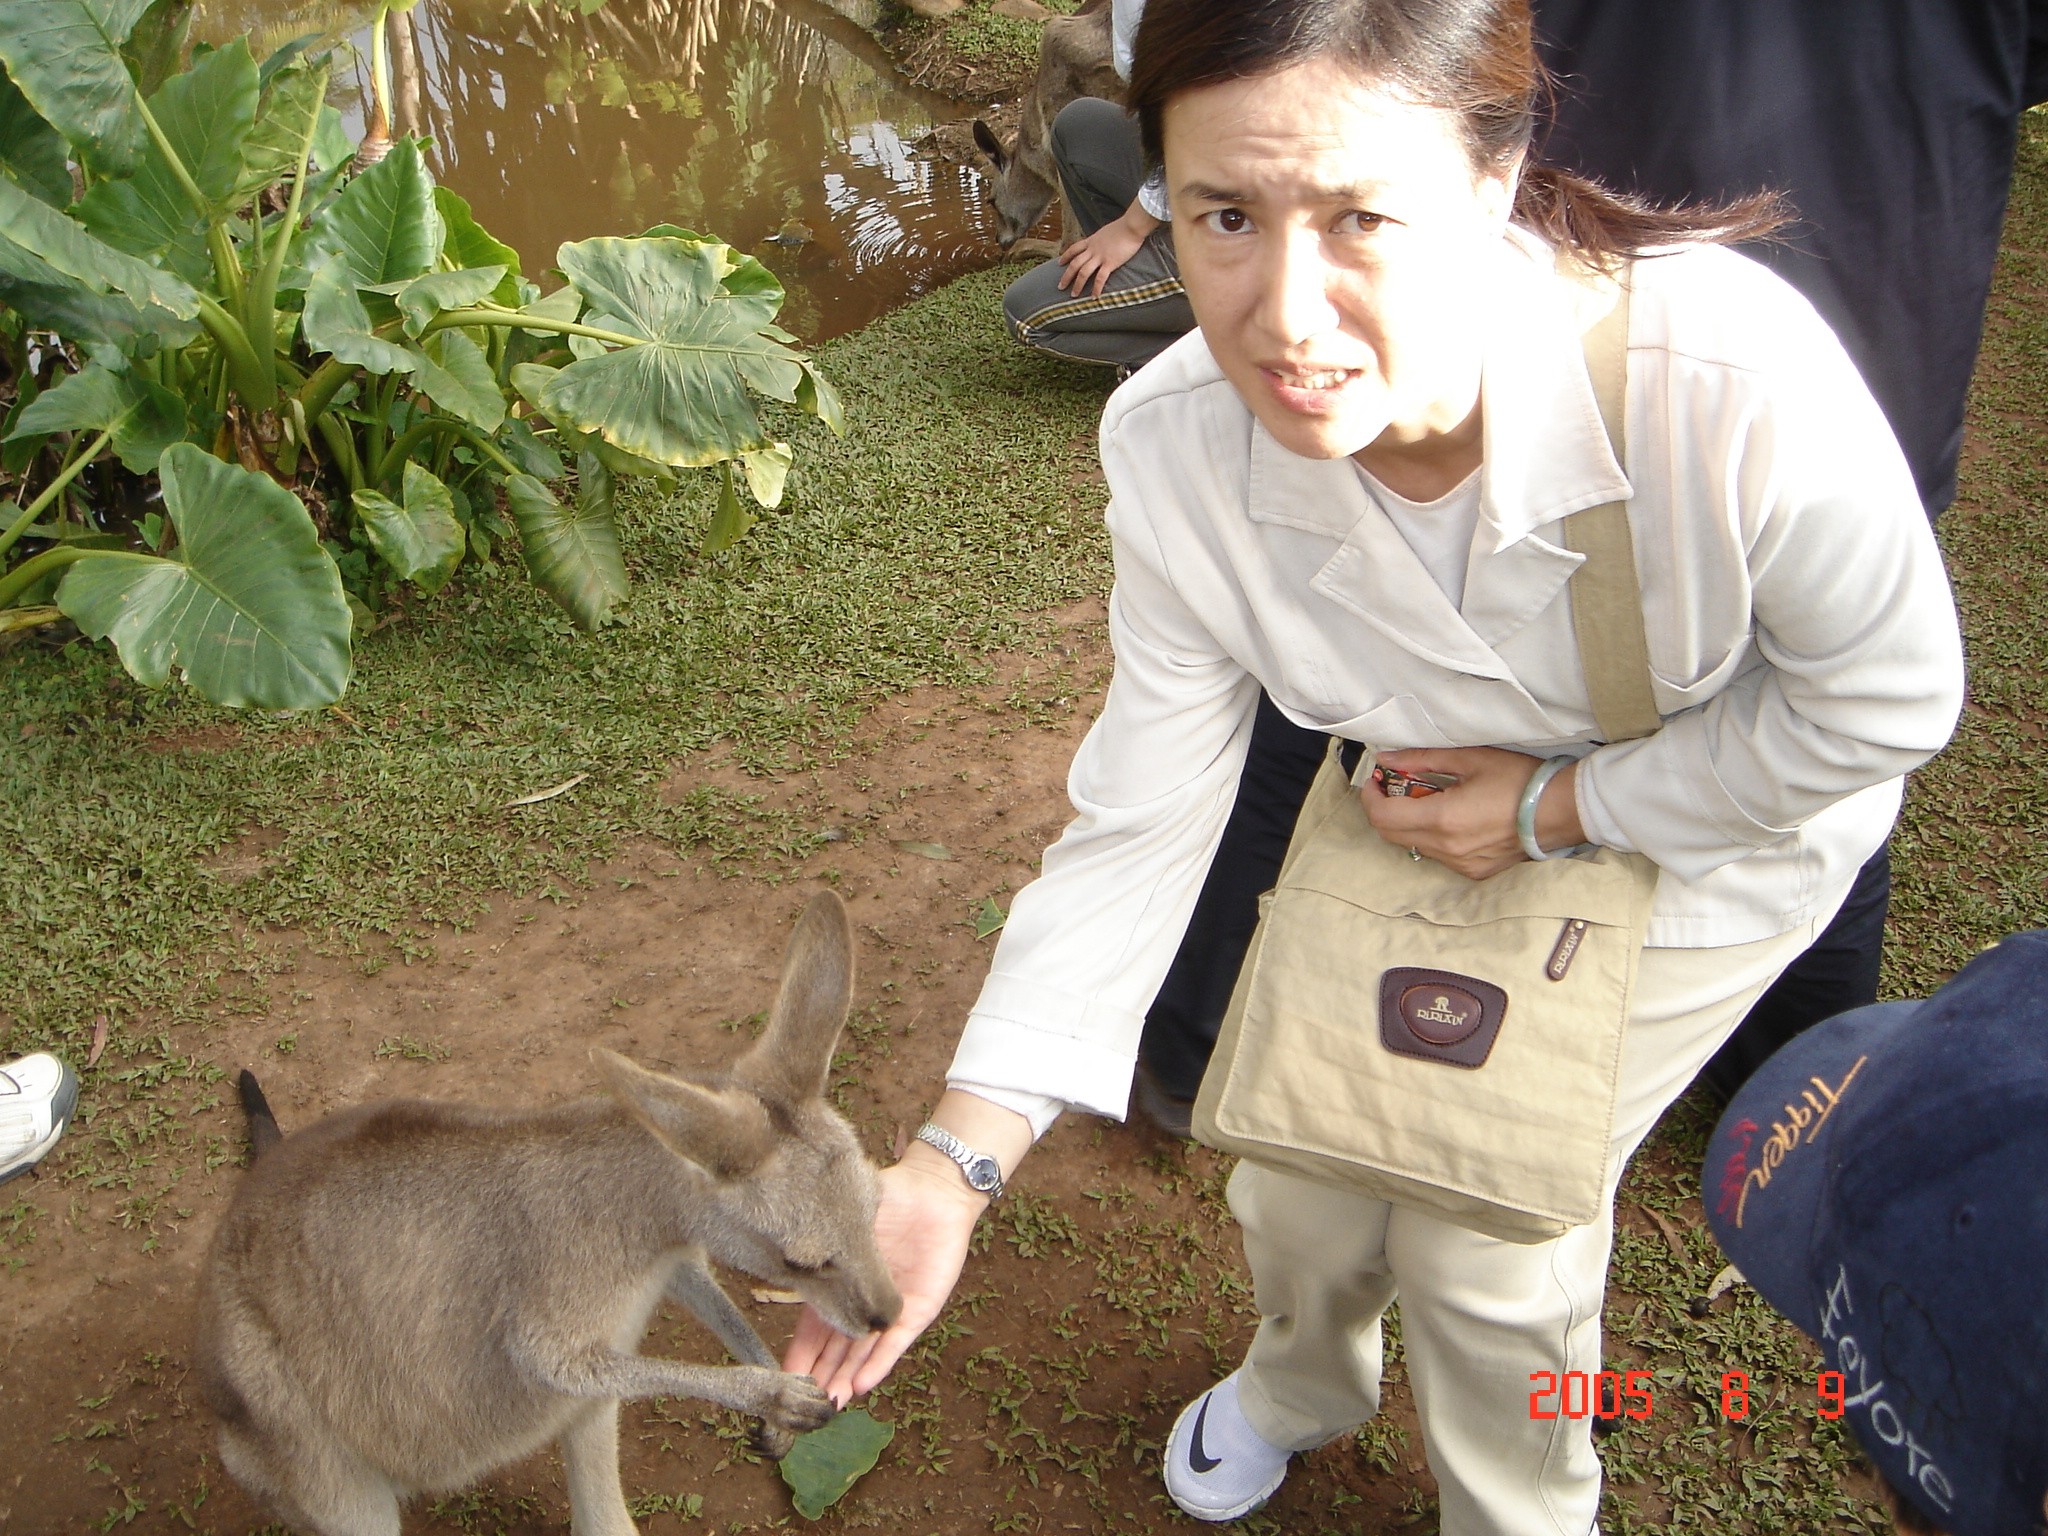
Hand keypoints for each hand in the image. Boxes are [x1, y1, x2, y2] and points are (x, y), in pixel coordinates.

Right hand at [781, 1148, 986, 1404]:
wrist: (933, 1190)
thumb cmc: (887, 1198)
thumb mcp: (846, 1225)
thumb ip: (824, 1248)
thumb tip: (785, 1255)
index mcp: (840, 1286)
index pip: (813, 1329)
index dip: (798, 1355)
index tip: (782, 1378)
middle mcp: (863, 1304)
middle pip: (837, 1349)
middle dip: (821, 1378)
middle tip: (804, 1406)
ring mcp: (889, 1309)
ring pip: (863, 1353)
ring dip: (846, 1379)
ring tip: (830, 1404)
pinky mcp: (918, 1309)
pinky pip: (895, 1341)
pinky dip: (879, 1363)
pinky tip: (862, 1385)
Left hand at [1056, 203, 1159, 297]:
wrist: (1131, 226)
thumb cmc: (1123, 227)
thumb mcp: (1106, 232)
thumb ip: (1101, 239)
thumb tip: (1101, 243)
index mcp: (1091, 241)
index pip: (1074, 249)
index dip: (1065, 256)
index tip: (1059, 263)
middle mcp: (1092, 249)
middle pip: (1074, 264)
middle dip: (1066, 276)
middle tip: (1060, 287)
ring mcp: (1100, 257)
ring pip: (1083, 273)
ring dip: (1077, 285)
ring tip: (1073, 295)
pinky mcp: (1110, 263)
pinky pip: (1100, 278)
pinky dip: (1096, 289)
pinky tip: (1094, 297)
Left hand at [1362, 747, 1585, 879]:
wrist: (1561, 811)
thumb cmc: (1519, 780)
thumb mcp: (1470, 759)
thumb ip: (1423, 759)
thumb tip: (1387, 758)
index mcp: (1443, 820)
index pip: (1383, 817)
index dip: (1371, 797)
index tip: (1376, 779)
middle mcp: (1448, 849)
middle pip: (1391, 835)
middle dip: (1384, 808)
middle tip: (1393, 784)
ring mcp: (1461, 865)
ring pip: (1413, 846)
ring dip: (1408, 822)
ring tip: (1425, 796)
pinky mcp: (1474, 872)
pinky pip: (1437, 855)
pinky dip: (1431, 835)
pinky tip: (1449, 816)